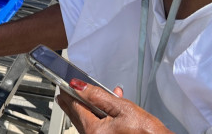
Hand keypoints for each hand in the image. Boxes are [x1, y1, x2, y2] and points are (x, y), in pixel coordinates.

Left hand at [56, 79, 172, 133]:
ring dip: (86, 108)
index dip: (69, 93)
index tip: (63, 84)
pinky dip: (98, 115)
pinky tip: (104, 107)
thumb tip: (78, 85)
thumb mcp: (122, 108)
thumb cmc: (148, 133)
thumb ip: (98, 95)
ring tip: (81, 96)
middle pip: (78, 117)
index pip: (75, 107)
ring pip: (87, 122)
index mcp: (93, 130)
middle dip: (72, 103)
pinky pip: (97, 127)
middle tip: (64, 93)